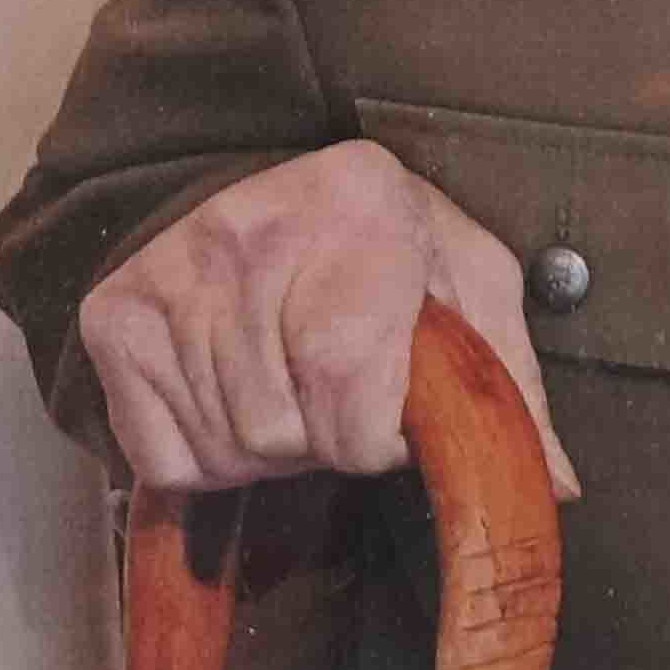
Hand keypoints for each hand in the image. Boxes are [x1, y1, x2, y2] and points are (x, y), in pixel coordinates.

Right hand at [79, 137, 579, 500]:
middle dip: (327, 442)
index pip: (347, 375)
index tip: (393, 420)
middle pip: (286, 429)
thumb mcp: (467, 281)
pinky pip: (166, 459)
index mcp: (361, 204)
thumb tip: (554, 486)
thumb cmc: (385, 242)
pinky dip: (209, 458)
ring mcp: (172, 273)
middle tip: (339, 395)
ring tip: (292, 388)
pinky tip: (238, 397)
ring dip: (273, 452)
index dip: (377, 435)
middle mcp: (251, 229)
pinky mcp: (115, 317)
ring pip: (229, 451)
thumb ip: (508, 380)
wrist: (262, 183)